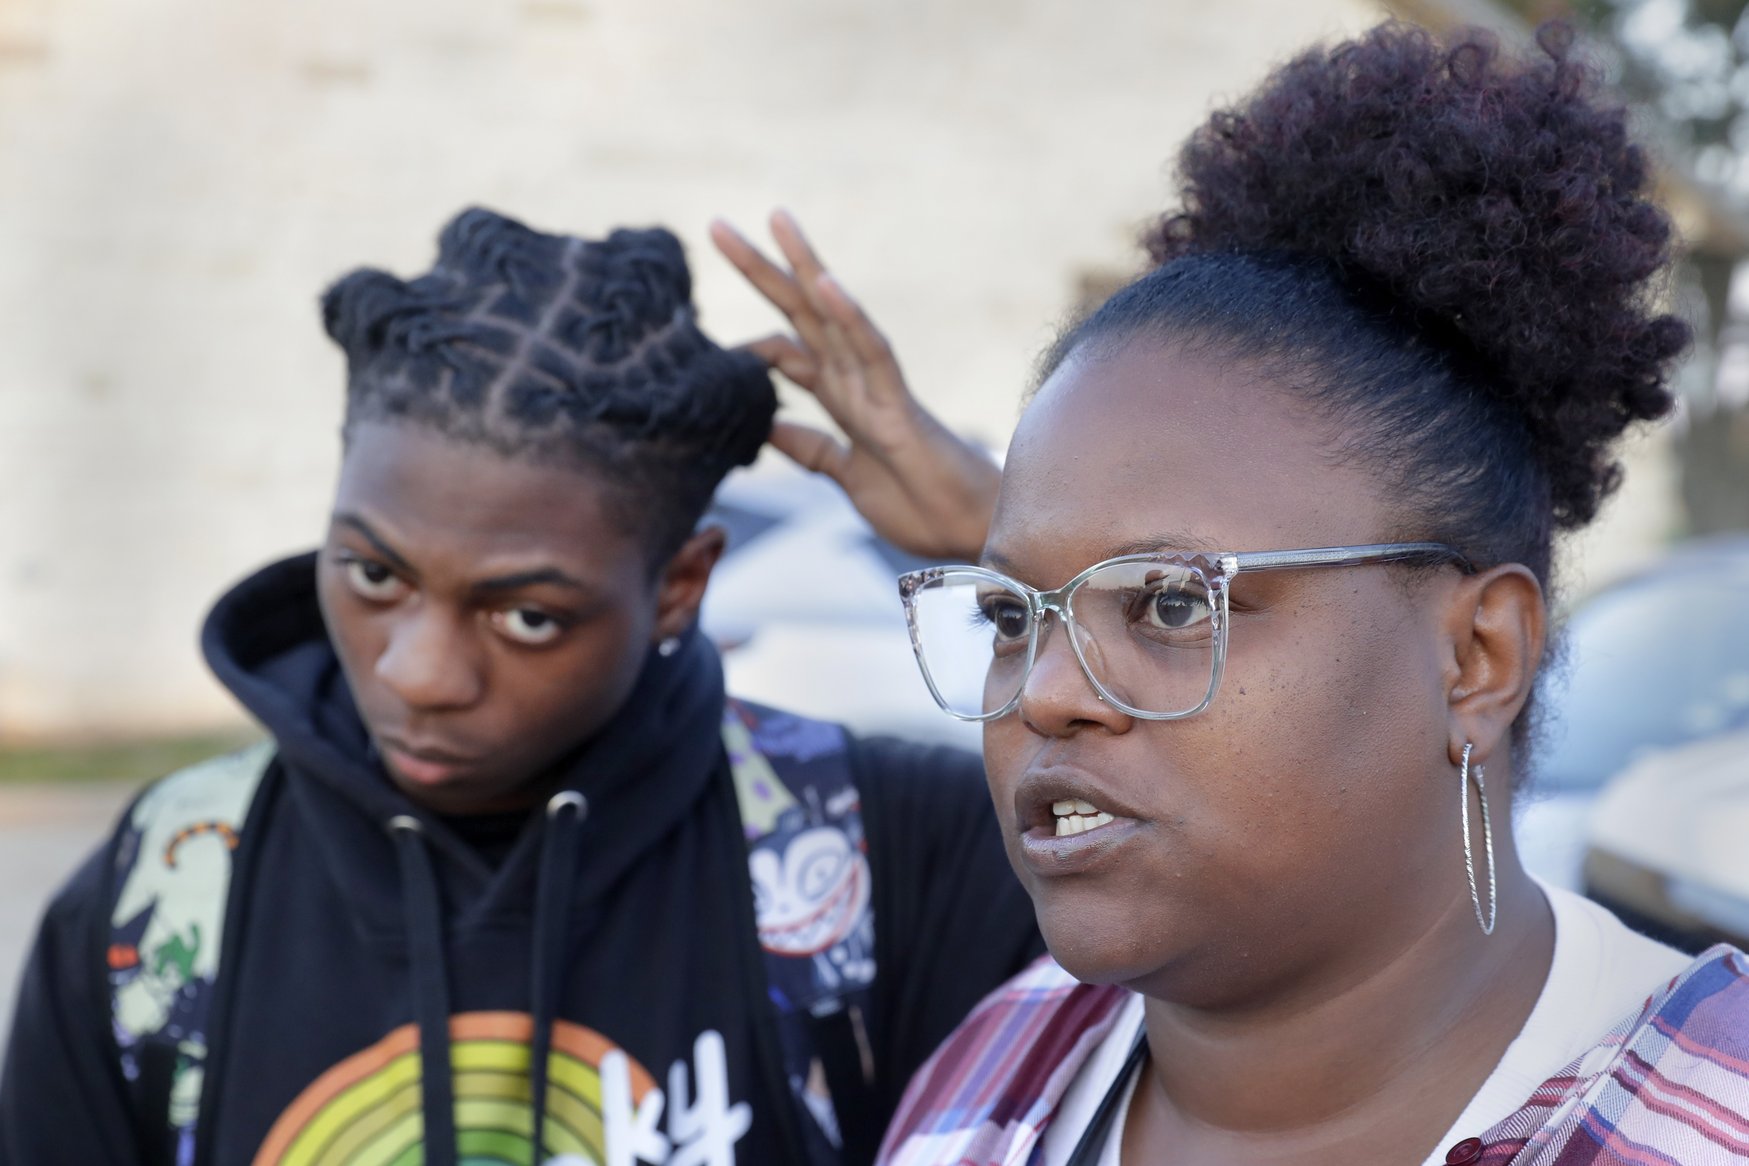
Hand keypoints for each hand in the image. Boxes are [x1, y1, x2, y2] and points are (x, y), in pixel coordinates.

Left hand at [711, 210, 999, 561]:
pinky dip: (850, 317)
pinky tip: (824, 284)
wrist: (968, 532)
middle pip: (800, 315)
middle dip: (760, 271)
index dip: (747, 342)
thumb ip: (811, 448)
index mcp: (841, 400)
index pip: (787, 352)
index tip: (698, 337)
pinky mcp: (900, 406)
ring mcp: (877, 388)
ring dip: (805, 266)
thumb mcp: (845, 477)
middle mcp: (855, 382)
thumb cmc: (920, 505)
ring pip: (834, 315)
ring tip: (776, 219)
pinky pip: (874, 353)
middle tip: (716, 226)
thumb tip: (767, 429)